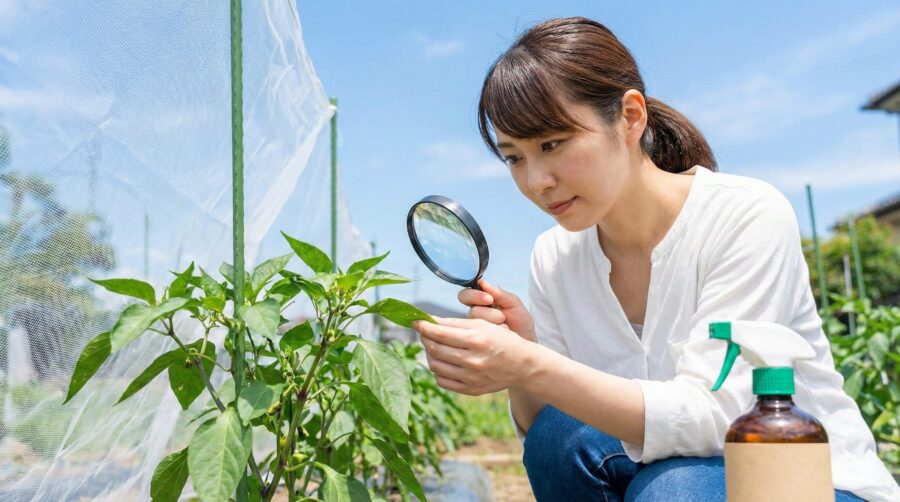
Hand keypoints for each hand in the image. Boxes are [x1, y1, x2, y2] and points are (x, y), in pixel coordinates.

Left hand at [411, 316, 534, 395]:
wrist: (522, 365)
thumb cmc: (501, 339)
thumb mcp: (483, 325)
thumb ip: (455, 323)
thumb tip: (428, 321)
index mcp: (477, 339)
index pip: (440, 333)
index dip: (423, 326)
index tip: (415, 321)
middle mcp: (473, 360)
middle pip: (434, 349)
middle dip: (424, 338)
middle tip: (424, 332)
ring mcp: (471, 377)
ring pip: (435, 365)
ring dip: (429, 353)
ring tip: (434, 346)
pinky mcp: (470, 390)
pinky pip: (442, 380)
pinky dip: (437, 370)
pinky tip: (443, 361)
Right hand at [458, 278, 535, 342]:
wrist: (527, 345)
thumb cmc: (521, 325)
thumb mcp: (514, 305)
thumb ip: (500, 293)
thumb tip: (483, 283)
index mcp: (481, 303)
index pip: (466, 295)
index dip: (474, 295)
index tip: (489, 299)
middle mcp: (475, 316)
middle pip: (469, 309)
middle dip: (486, 312)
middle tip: (500, 316)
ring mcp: (475, 331)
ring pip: (474, 323)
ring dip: (492, 323)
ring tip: (505, 327)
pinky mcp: (476, 343)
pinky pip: (476, 336)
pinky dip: (492, 334)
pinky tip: (502, 336)